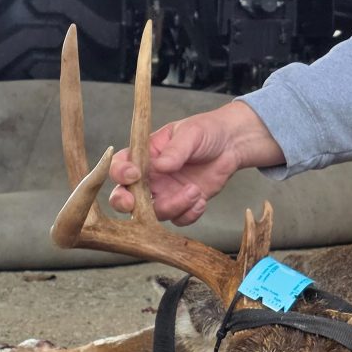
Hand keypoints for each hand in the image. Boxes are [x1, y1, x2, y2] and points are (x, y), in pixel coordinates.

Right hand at [108, 101, 283, 225]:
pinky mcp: (183, 204)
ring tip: (195, 191)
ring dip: (172, 206)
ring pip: (153, 213)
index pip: (120, 165)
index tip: (133, 174)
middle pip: (124, 196)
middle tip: (134, 203)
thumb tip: (161, 165)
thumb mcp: (191, 133)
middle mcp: (150, 178)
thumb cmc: (206, 131)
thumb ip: (175, 150)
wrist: (231, 144)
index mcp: (144, 155)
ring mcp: (165, 193)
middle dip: (125, 203)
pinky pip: (178, 219)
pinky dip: (189, 214)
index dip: (119, 173)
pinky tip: (202, 199)